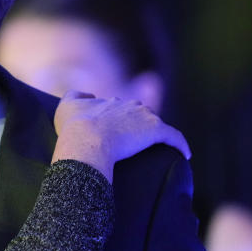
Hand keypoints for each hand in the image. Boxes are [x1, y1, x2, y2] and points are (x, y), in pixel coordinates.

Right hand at [52, 91, 190, 181]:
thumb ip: (76, 96)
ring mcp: (144, 117)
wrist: (85, 139)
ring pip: (156, 124)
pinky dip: (180, 144)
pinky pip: (174, 137)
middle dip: (140, 125)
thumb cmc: (73, 127)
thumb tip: (89, 95)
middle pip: (141, 113)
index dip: (120, 121)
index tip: (118, 134)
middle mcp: (130, 105)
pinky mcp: (156, 131)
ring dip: (157, 134)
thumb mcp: (66, 106)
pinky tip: (185, 154)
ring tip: (157, 149)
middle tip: (135, 143)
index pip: (121, 108)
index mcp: (112, 102)